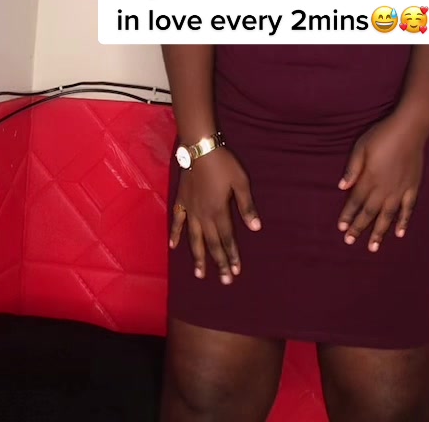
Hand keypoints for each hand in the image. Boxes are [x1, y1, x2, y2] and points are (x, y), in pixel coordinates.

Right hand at [169, 148, 261, 284]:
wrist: (201, 148)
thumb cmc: (224, 164)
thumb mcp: (241, 183)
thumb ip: (247, 206)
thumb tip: (256, 228)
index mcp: (219, 211)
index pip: (227, 238)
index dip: (232, 255)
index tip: (236, 271)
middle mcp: (204, 215)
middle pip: (211, 243)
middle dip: (219, 262)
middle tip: (224, 280)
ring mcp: (190, 209)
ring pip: (194, 238)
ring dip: (197, 256)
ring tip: (199, 273)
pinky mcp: (181, 201)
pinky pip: (177, 221)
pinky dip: (175, 234)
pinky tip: (173, 246)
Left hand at [337, 114, 424, 251]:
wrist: (409, 129)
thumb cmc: (382, 135)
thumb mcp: (361, 147)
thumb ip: (352, 168)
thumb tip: (342, 187)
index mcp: (369, 178)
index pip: (355, 201)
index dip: (348, 215)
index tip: (341, 228)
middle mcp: (384, 189)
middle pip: (369, 212)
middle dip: (359, 227)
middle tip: (350, 242)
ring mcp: (400, 190)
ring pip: (387, 216)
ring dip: (379, 232)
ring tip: (373, 247)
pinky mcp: (412, 188)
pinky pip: (407, 209)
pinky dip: (403, 222)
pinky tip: (399, 233)